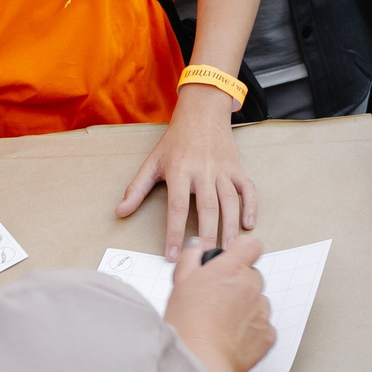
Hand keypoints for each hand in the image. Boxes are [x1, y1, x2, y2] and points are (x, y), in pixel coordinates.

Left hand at [116, 90, 256, 252]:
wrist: (201, 113)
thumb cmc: (175, 141)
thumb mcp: (152, 162)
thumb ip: (136, 189)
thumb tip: (120, 212)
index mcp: (179, 170)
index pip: (177, 206)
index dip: (175, 232)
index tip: (174, 254)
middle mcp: (203, 170)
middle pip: (207, 207)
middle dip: (207, 234)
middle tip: (206, 258)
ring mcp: (222, 169)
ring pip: (230, 201)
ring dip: (230, 226)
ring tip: (228, 249)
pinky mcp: (236, 168)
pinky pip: (248, 189)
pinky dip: (251, 206)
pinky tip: (248, 225)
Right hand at [163, 233, 276, 371]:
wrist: (198, 362)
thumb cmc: (186, 325)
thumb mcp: (180, 283)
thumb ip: (191, 258)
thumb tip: (196, 246)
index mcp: (232, 269)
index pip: (251, 245)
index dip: (242, 252)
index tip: (233, 261)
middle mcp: (252, 286)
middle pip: (252, 276)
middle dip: (238, 284)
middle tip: (217, 301)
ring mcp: (262, 311)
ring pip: (258, 302)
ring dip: (245, 308)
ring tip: (221, 324)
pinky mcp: (267, 335)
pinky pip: (263, 326)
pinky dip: (251, 331)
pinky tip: (230, 338)